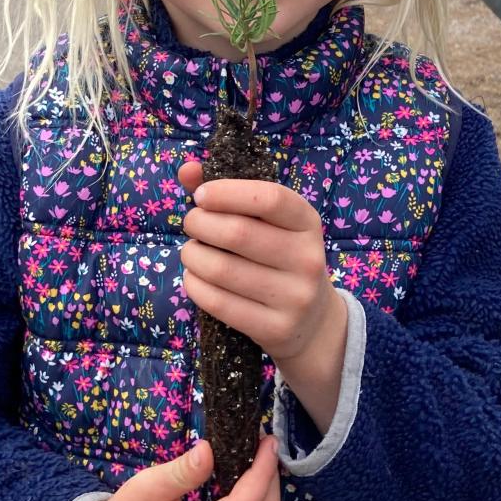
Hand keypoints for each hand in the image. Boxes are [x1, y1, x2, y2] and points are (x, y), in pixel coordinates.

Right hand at [58, 437, 281, 500]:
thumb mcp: (145, 488)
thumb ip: (182, 472)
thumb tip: (212, 449)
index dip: (261, 473)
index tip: (267, 441)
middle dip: (269, 476)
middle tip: (263, 440)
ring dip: (266, 487)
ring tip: (259, 453)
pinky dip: (257, 500)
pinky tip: (252, 476)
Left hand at [178, 161, 347, 430]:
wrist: (312, 323)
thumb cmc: (279, 258)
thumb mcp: (269, 224)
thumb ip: (229, 193)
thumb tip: (187, 170)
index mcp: (308, 223)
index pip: (270, 198)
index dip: (228, 192)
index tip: (201, 196)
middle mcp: (307, 259)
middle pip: (237, 233)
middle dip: (199, 224)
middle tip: (192, 224)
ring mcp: (294, 297)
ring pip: (221, 269)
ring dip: (192, 255)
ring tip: (192, 251)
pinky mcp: (275, 329)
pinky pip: (218, 302)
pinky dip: (195, 285)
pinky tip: (195, 277)